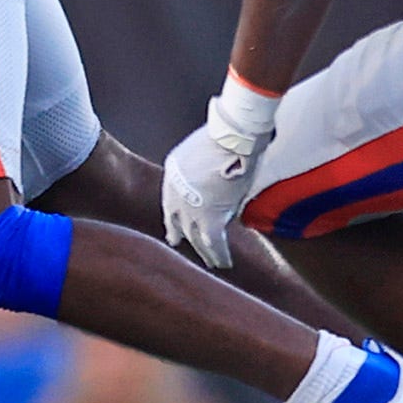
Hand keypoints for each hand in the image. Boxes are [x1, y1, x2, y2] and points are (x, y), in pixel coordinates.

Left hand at [161, 80, 279, 266]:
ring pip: (195, 237)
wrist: (232, 140)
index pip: (170, 205)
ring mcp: (190, 207)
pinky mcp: (210, 219)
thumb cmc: (223, 138)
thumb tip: (213, 181)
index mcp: (173, 176)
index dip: (174, 221)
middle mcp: (176, 194)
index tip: (174, 233)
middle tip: (186, 249)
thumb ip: (201, 171)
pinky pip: (214, 244)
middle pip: (179, 222)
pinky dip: (219, 255)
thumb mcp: (200, 152)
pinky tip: (224, 264)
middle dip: (184, 237)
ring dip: (205, 252)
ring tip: (213, 263)